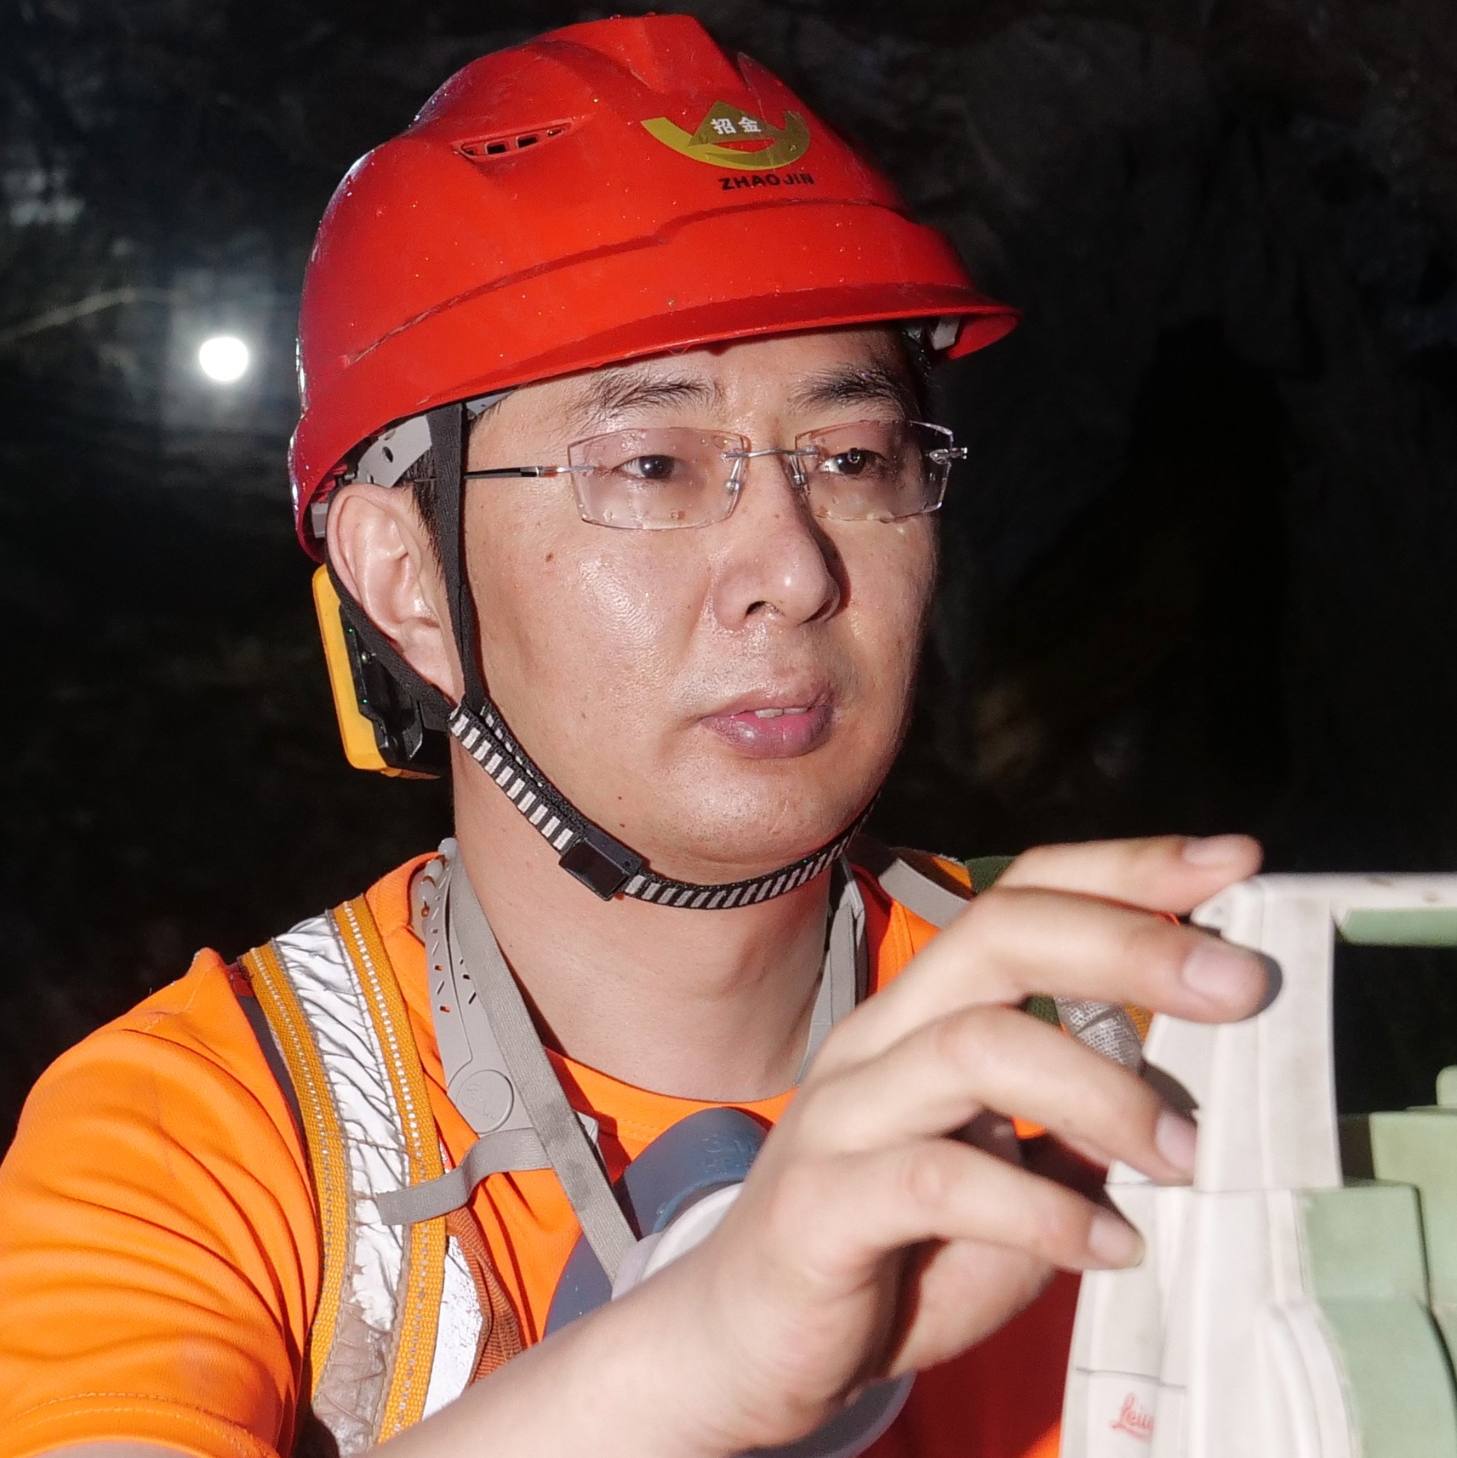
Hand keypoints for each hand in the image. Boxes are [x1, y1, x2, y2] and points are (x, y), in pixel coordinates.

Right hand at [653, 833, 1267, 1453]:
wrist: (748, 1343)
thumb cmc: (892, 1250)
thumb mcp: (1005, 1180)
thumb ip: (1072, 1130)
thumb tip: (1185, 1092)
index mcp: (922, 1015)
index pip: (1017, 902)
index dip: (1122, 872)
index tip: (1231, 862)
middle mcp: (879, 1039)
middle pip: (997, 937)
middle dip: (1127, 942)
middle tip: (1242, 983)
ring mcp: (843, 1113)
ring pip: (974, 1044)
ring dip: (1101, 1093)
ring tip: (1185, 1157)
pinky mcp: (822, 1202)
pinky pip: (937, 1180)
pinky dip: (1043, 1210)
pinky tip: (1108, 1247)